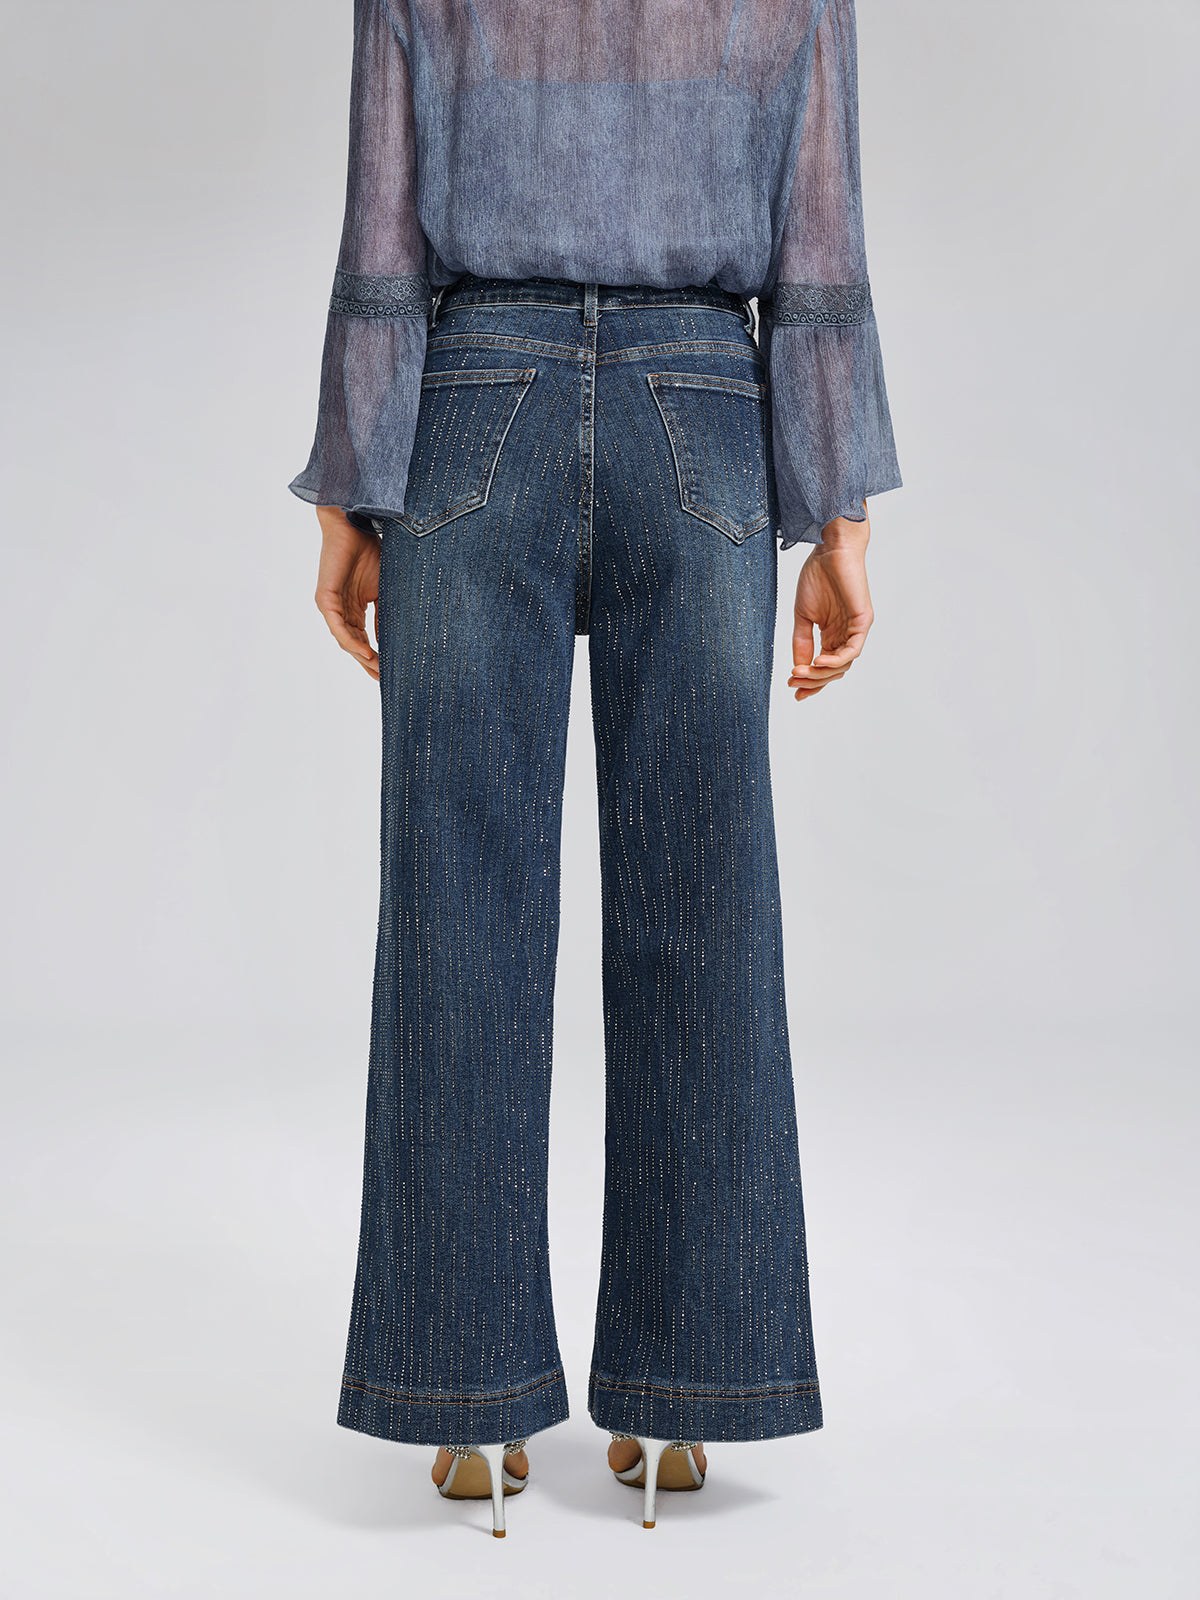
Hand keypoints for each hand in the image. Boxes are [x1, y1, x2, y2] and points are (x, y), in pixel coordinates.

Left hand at [314, 506, 381, 680]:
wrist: (353, 525)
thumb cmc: (369, 551)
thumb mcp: (383, 589)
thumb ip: (385, 613)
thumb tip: (390, 639)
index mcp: (353, 609)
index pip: (364, 640)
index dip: (376, 657)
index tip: (391, 673)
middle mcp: (340, 610)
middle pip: (354, 645)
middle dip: (369, 664)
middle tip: (384, 681)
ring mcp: (331, 606)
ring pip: (345, 640)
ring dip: (361, 657)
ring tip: (378, 670)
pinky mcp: (325, 599)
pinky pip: (338, 627)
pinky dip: (351, 641)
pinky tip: (365, 653)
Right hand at [788, 506, 873, 701]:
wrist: (830, 550)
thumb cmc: (817, 577)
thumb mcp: (803, 616)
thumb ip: (802, 641)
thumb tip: (798, 667)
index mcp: (832, 635)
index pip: (824, 667)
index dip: (810, 681)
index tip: (792, 690)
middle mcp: (845, 635)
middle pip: (833, 671)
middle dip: (813, 681)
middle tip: (793, 682)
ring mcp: (856, 630)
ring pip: (843, 665)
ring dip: (821, 673)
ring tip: (801, 672)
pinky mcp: (863, 621)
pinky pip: (852, 650)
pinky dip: (836, 660)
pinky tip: (818, 662)